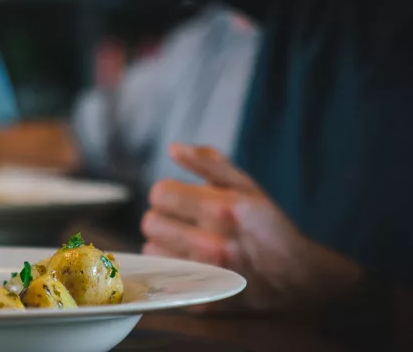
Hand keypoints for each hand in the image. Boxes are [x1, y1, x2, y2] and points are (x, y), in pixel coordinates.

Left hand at [141, 143, 362, 313]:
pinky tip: (193, 266)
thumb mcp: (247, 187)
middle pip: (150, 223)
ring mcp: (206, 276)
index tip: (180, 200)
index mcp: (222, 210)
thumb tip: (174, 148)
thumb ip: (209, 164)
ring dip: (165, 245)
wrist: (299, 280)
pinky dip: (171, 270)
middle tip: (183, 223)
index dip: (168, 194)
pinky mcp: (201, 300)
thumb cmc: (269, 228)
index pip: (160, 193)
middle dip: (163, 219)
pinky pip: (163, 278)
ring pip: (152, 251)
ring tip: (189, 245)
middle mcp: (212, 244)